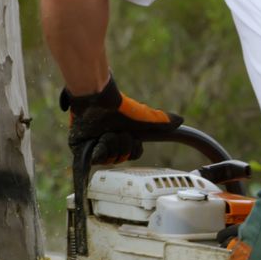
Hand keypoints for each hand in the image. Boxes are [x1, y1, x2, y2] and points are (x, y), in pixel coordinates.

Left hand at [60, 76, 182, 165]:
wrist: (97, 99)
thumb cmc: (118, 106)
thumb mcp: (143, 117)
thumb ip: (160, 120)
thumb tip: (180, 120)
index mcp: (122, 138)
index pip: (132, 155)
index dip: (132, 148)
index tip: (131, 137)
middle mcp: (109, 144)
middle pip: (120, 159)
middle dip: (121, 146)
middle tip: (117, 132)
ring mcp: (94, 147)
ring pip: (108, 160)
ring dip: (110, 145)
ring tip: (106, 133)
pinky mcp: (79, 148)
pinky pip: (92, 160)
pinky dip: (98, 151)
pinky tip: (98, 140)